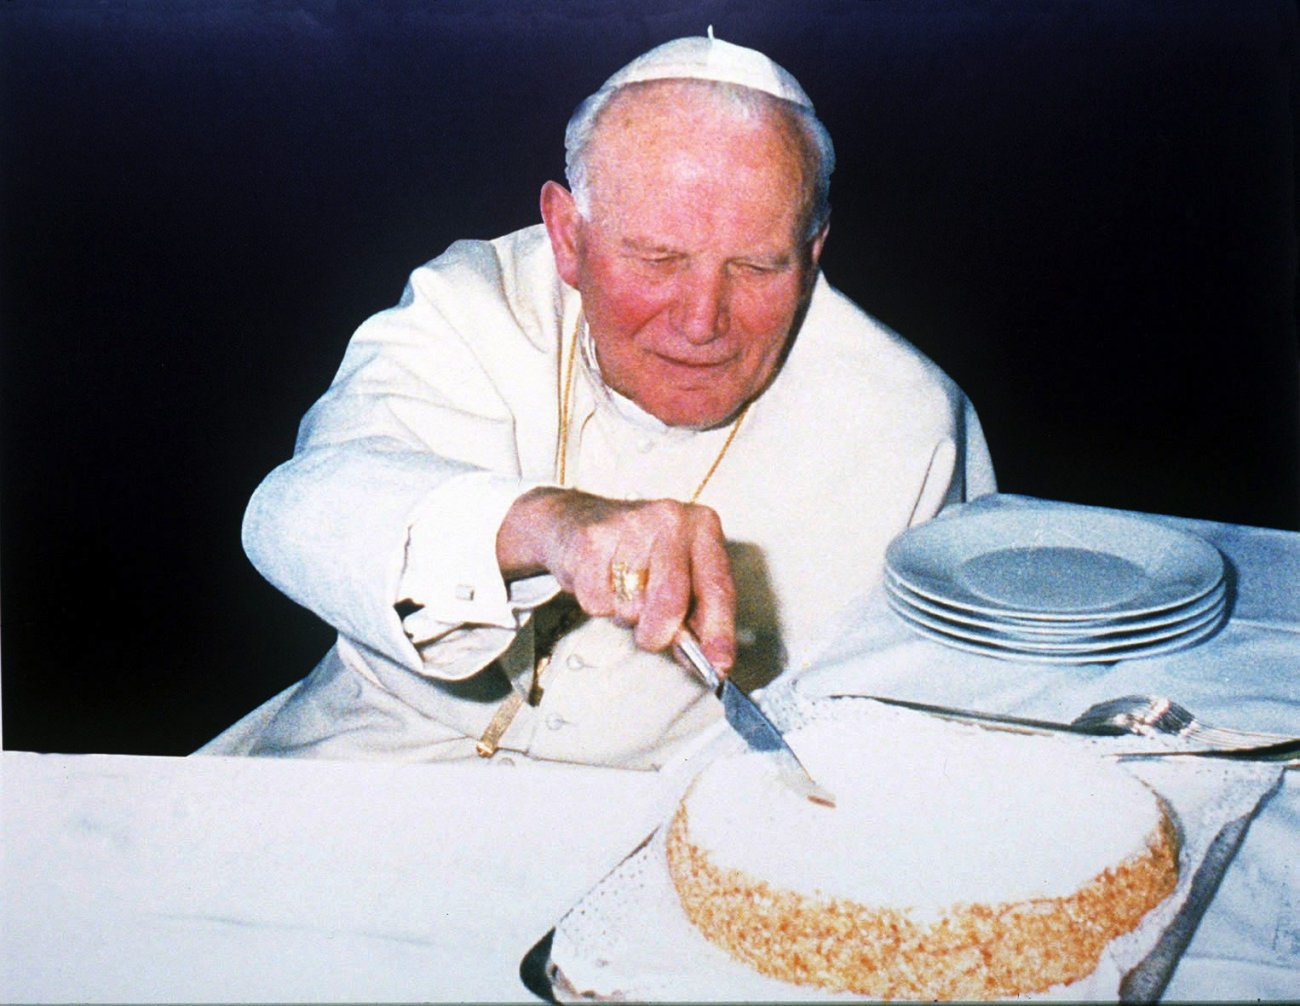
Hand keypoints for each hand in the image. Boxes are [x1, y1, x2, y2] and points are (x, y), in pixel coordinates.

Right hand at [496, 487, 735, 672]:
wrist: (576, 519)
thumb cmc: (637, 552)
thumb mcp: (679, 574)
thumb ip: (696, 617)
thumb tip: (708, 661)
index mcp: (702, 527)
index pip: (717, 588)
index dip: (719, 631)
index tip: (719, 664)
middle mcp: (671, 519)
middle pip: (670, 602)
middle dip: (658, 633)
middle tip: (650, 633)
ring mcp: (630, 525)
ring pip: (632, 608)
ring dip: (625, 615)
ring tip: (622, 590)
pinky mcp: (591, 540)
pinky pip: (598, 603)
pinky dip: (599, 605)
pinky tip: (601, 580)